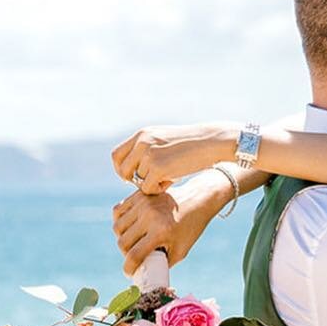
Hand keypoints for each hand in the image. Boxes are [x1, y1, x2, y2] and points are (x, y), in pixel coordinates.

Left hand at [110, 123, 234, 195]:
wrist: (209, 142)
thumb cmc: (191, 146)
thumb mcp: (164, 143)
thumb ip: (148, 152)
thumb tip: (137, 172)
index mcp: (142, 135)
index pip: (117, 155)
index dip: (121, 169)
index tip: (131, 178)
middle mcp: (142, 143)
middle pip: (122, 169)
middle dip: (131, 181)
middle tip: (146, 184)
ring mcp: (149, 154)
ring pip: (138, 180)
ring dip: (150, 185)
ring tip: (167, 179)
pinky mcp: (158, 167)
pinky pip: (147, 188)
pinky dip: (157, 190)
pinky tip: (170, 183)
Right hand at [112, 179, 223, 276]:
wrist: (197, 200)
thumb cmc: (189, 228)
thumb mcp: (180, 251)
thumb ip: (163, 263)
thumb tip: (146, 274)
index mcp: (161, 232)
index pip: (134, 255)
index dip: (128, 268)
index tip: (129, 273)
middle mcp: (149, 216)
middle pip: (122, 242)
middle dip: (126, 254)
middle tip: (134, 256)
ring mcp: (142, 203)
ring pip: (117, 227)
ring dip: (122, 238)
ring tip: (133, 241)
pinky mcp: (139, 195)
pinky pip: (118, 211)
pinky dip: (120, 221)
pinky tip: (129, 227)